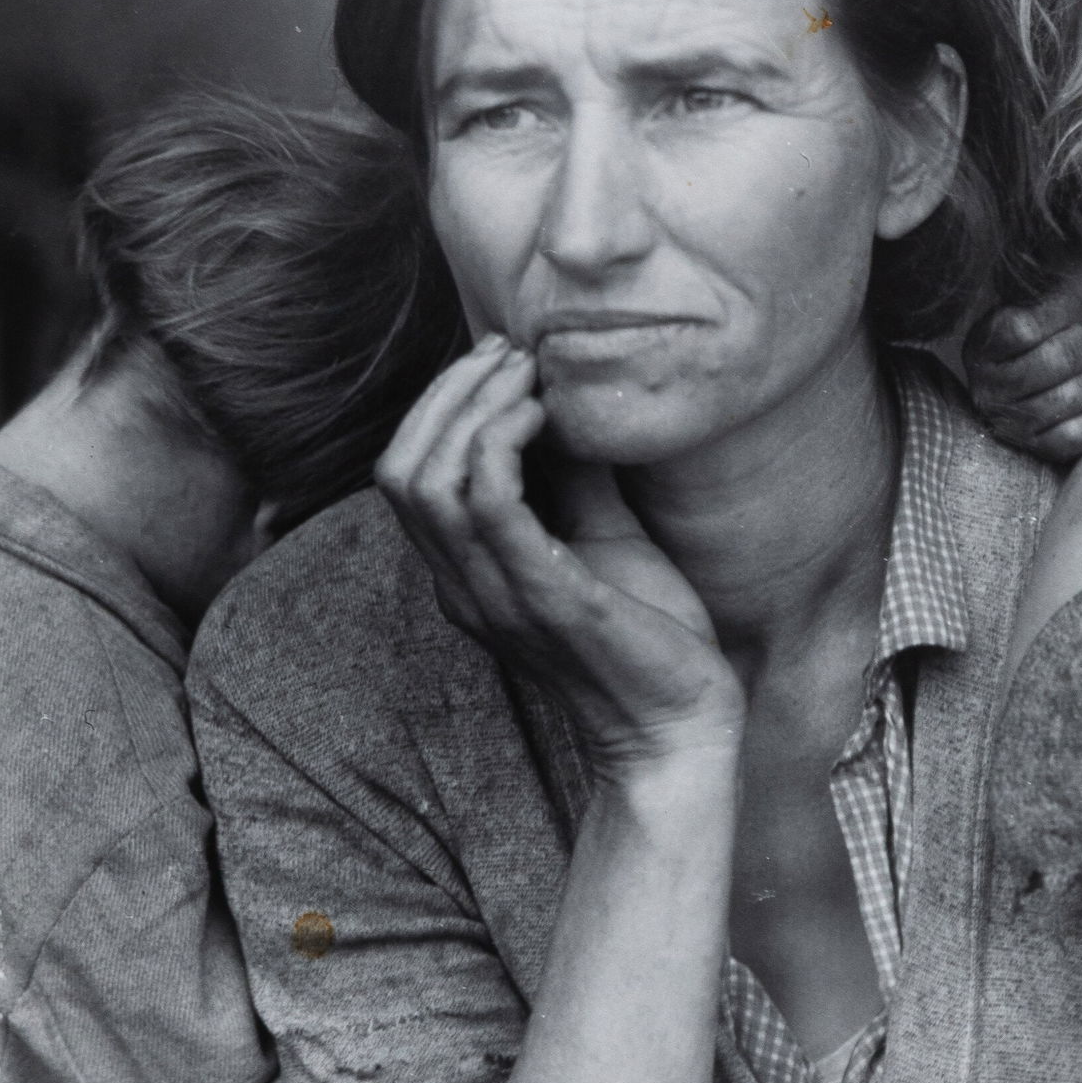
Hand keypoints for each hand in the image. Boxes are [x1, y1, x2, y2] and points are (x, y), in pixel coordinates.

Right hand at [376, 336, 743, 769]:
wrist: (682, 727)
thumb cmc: (650, 640)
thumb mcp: (604, 539)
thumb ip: (576, 479)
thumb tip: (572, 403)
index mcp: (468, 576)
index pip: (405, 478)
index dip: (438, 408)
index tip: (500, 363)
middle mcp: (463, 588)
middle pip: (399, 470)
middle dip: (446, 394)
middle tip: (509, 355)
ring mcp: (495, 596)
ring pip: (427, 480)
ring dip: (471, 407)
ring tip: (526, 374)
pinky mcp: (542, 598)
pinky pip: (487, 504)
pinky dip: (503, 442)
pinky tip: (544, 416)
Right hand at [963, 290, 1081, 461]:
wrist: (1052, 382)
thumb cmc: (1053, 333)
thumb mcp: (1039, 301)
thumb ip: (1044, 288)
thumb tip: (1078, 257)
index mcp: (983, 344)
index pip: (1023, 329)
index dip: (1059, 317)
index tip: (1069, 316)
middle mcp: (986, 387)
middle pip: (1052, 362)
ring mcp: (1008, 421)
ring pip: (1068, 399)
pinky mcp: (1035, 449)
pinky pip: (1075, 436)